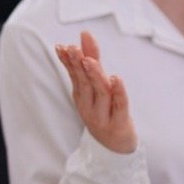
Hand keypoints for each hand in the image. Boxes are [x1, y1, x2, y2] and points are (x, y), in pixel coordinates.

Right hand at [55, 31, 137, 153]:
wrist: (115, 148)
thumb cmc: (105, 113)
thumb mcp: (96, 89)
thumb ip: (92, 62)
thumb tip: (84, 35)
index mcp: (82, 98)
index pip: (75, 77)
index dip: (69, 62)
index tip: (63, 46)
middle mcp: (90, 107)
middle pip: (84, 84)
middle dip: (79, 65)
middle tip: (74, 49)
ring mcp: (104, 117)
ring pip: (100, 93)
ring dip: (95, 75)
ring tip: (90, 60)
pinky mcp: (120, 124)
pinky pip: (120, 105)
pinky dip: (119, 91)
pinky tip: (116, 78)